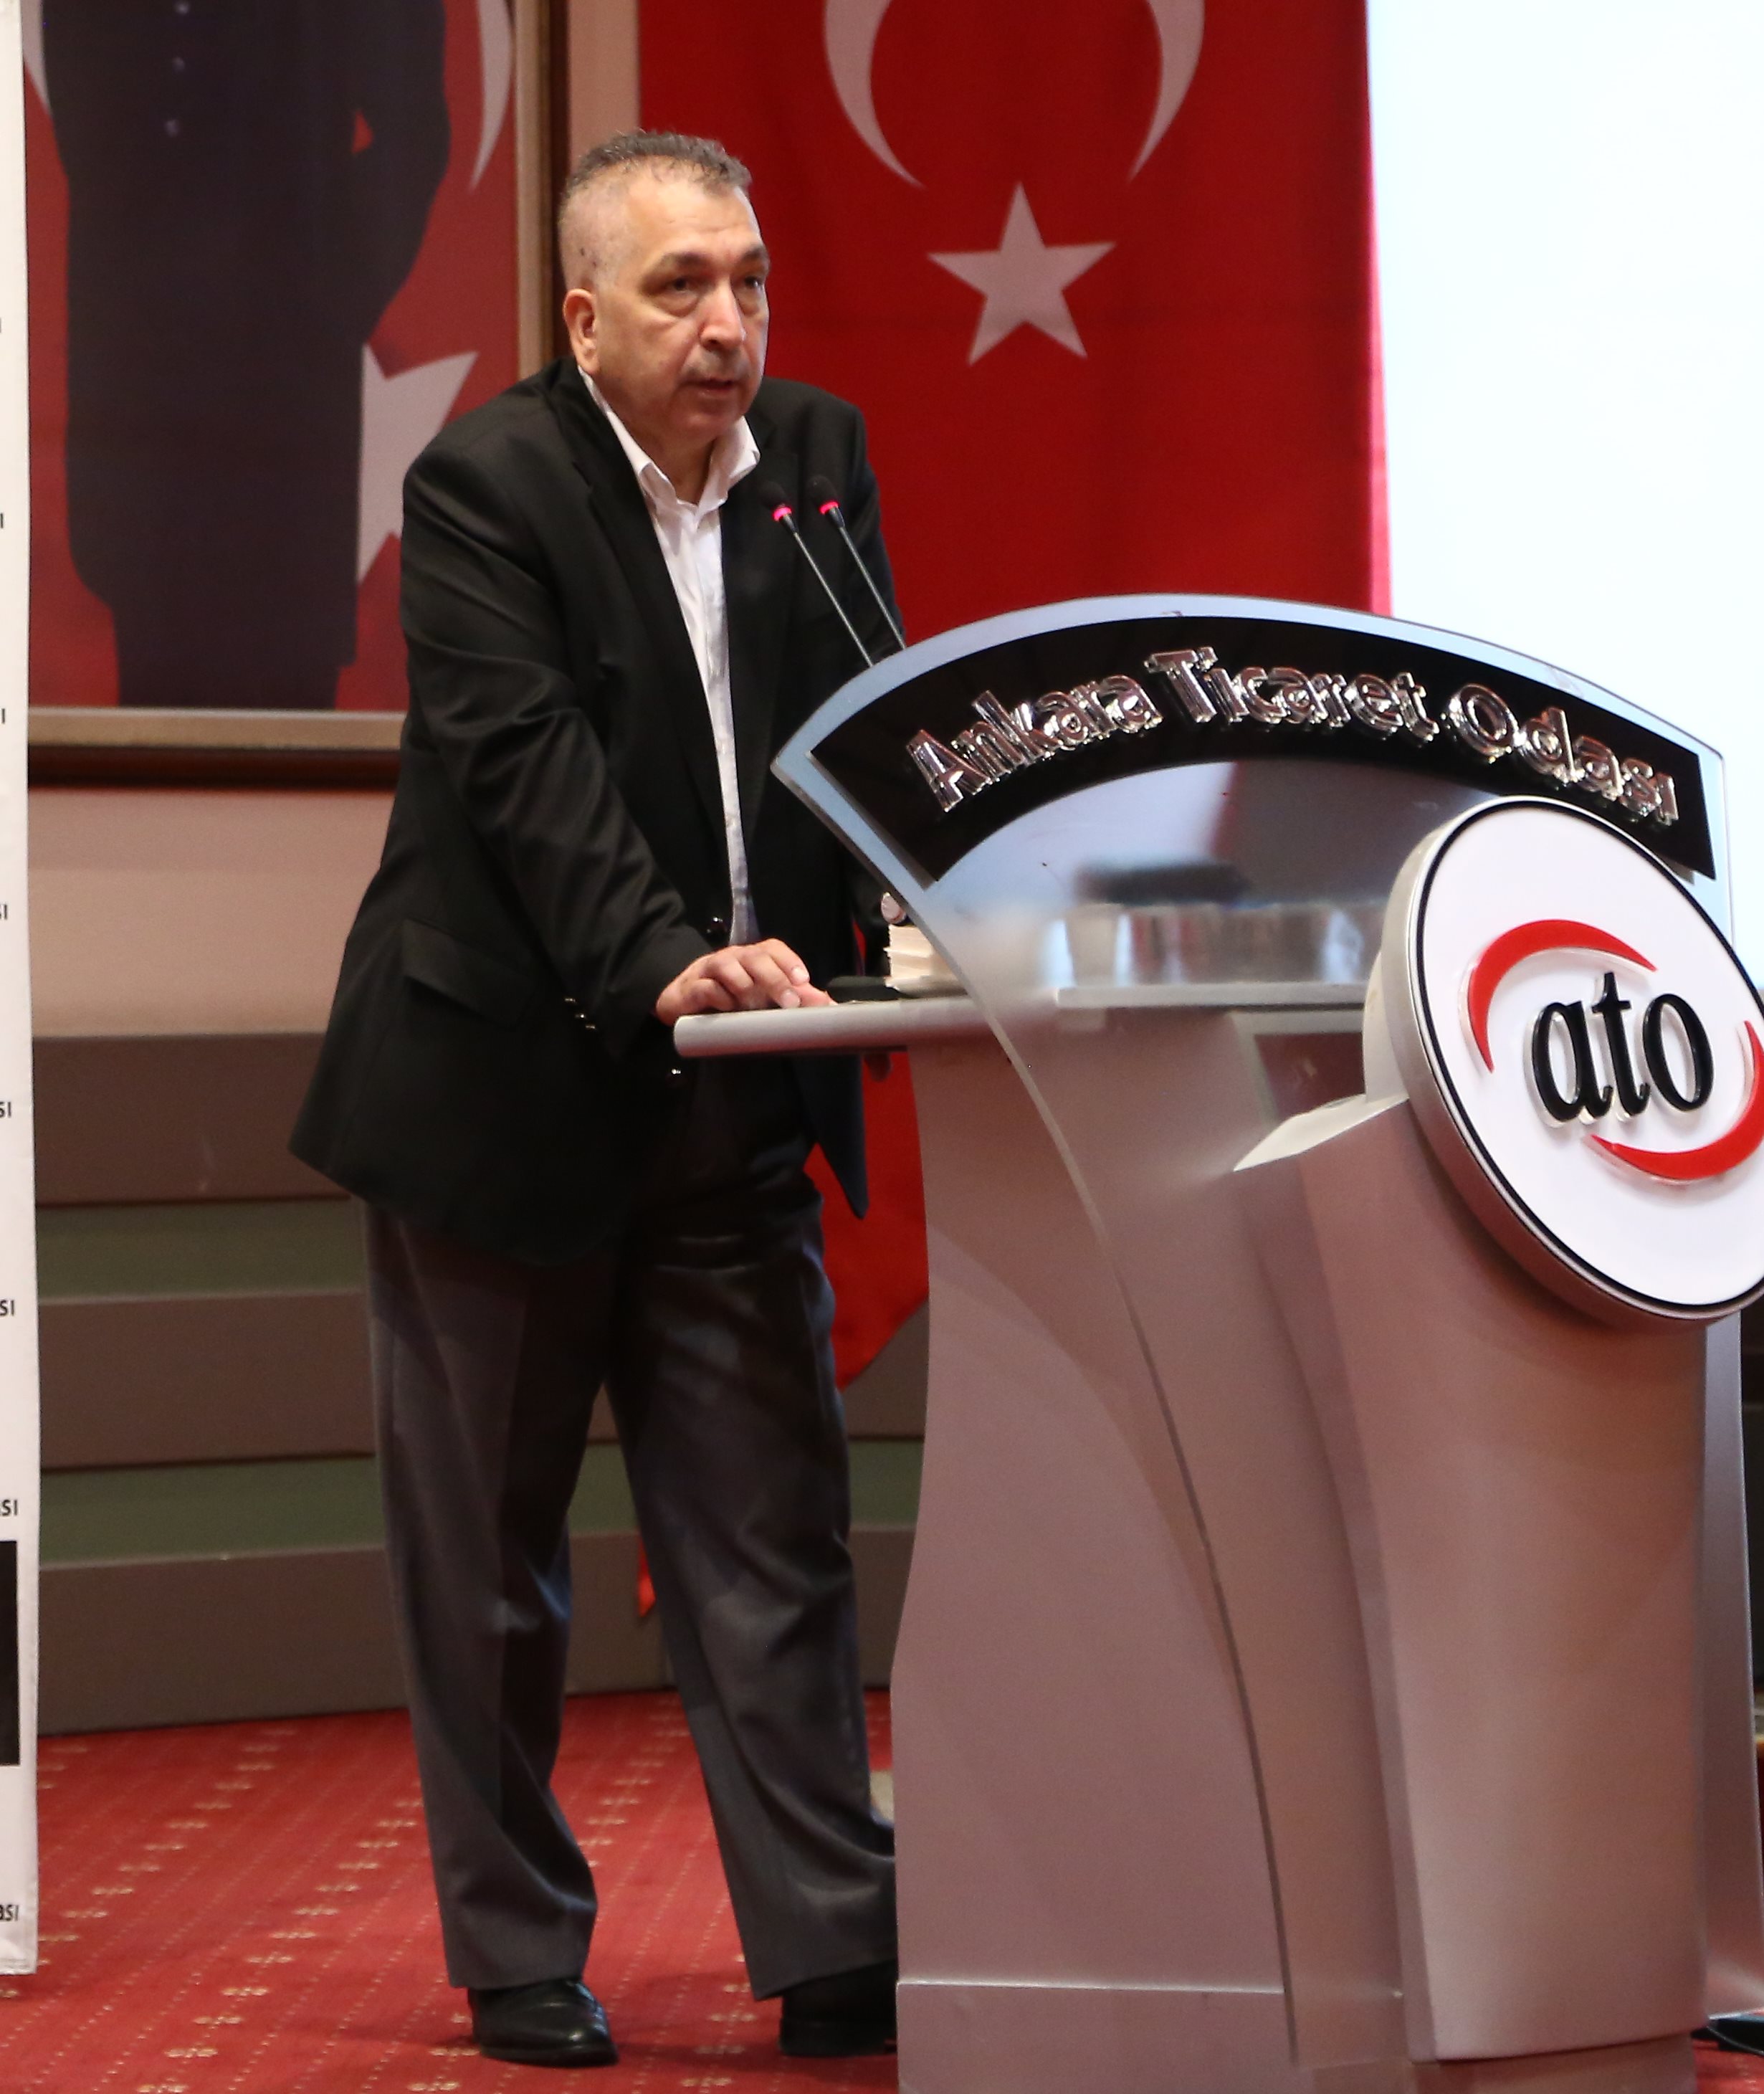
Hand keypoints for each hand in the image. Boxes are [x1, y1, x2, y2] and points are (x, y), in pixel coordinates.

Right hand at [655, 940, 833, 1022]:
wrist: (686, 999)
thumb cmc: (732, 994)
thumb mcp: (765, 995)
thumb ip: (796, 996)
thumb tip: (828, 1004)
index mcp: (753, 957)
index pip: (773, 949)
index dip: (789, 961)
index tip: (803, 980)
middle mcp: (734, 957)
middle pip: (755, 957)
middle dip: (775, 979)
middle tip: (789, 1002)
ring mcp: (710, 969)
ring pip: (729, 968)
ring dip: (745, 989)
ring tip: (752, 1007)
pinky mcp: (692, 987)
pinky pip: (708, 987)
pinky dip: (720, 997)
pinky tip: (728, 1009)